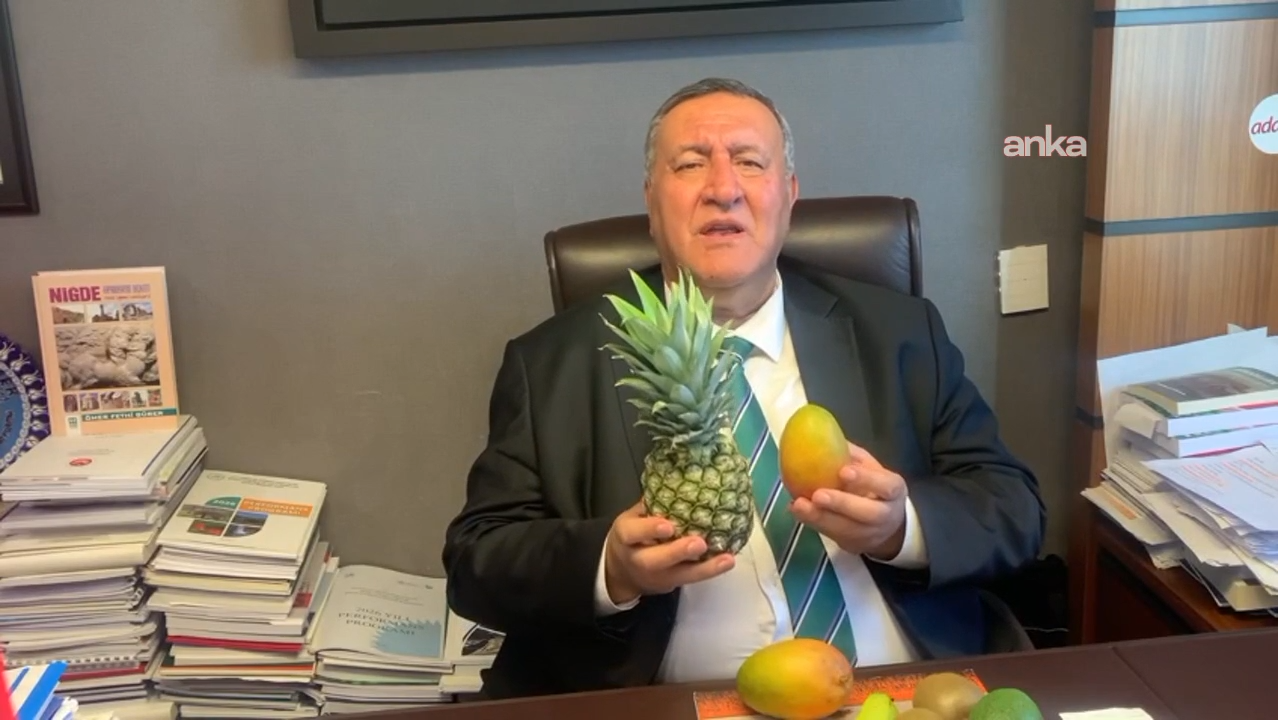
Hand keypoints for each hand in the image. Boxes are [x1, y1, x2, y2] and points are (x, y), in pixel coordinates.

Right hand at [603, 501, 734, 604]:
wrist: (621, 572)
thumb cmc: (634, 535)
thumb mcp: (634, 517)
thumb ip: (653, 504)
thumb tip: (680, 478)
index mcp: (626, 536)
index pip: (632, 533)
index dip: (649, 530)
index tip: (668, 525)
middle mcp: (638, 559)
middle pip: (654, 560)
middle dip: (678, 553)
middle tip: (700, 543)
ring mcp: (656, 575)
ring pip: (679, 575)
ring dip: (704, 568)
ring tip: (725, 559)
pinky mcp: (672, 584)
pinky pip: (691, 578)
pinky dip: (710, 570)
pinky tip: (727, 560)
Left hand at [789, 442, 907, 559]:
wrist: (887, 527)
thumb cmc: (874, 488)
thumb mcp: (871, 468)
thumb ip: (853, 456)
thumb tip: (824, 435)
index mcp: (894, 491)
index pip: (886, 486)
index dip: (866, 479)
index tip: (844, 471)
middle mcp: (886, 515)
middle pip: (868, 513)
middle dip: (841, 504)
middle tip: (818, 494)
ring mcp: (870, 534)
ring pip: (846, 529)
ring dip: (820, 518)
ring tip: (799, 505)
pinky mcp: (853, 544)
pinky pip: (832, 535)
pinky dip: (812, 523)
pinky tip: (797, 510)